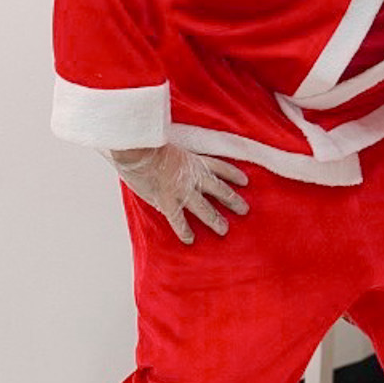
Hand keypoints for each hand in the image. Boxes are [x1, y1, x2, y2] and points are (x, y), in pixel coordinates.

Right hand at [110, 144, 248, 244]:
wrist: (138, 148)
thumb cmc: (148, 142)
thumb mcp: (169, 144)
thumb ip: (173, 153)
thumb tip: (165, 155)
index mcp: (193, 160)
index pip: (219, 167)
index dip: (233, 174)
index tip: (245, 181)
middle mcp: (193, 176)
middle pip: (219, 189)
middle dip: (233, 200)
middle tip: (245, 210)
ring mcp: (182, 190)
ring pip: (205, 208)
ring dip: (215, 220)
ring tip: (224, 230)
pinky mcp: (168, 202)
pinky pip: (179, 220)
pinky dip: (184, 231)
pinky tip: (190, 240)